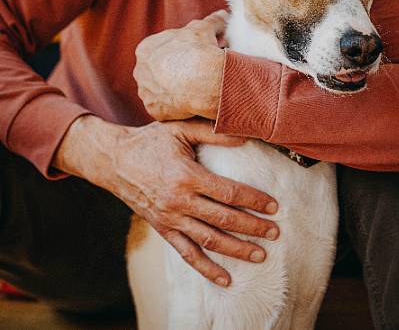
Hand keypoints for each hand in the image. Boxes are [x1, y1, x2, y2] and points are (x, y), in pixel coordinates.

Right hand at [54, 116, 278, 286]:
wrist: (113, 160)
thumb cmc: (150, 140)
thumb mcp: (180, 128)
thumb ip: (212, 132)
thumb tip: (244, 137)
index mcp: (187, 175)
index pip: (229, 193)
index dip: (254, 200)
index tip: (274, 206)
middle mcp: (179, 201)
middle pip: (224, 219)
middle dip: (253, 228)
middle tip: (275, 233)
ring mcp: (170, 218)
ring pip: (209, 241)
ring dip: (236, 250)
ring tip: (260, 255)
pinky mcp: (162, 229)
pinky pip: (186, 254)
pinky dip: (206, 269)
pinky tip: (226, 280)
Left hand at [133, 10, 227, 120]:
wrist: (201, 81)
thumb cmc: (199, 50)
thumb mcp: (206, 28)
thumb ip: (211, 21)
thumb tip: (223, 15)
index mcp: (146, 49)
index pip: (162, 49)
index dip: (182, 50)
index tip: (197, 53)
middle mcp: (140, 71)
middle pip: (160, 71)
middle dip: (177, 70)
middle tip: (198, 71)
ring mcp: (146, 92)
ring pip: (161, 90)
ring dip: (176, 89)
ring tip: (197, 89)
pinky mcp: (154, 110)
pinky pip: (166, 108)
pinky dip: (178, 106)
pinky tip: (192, 101)